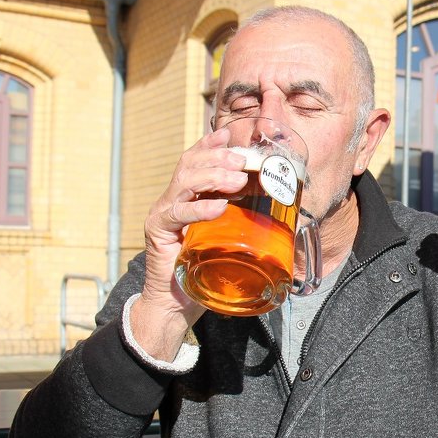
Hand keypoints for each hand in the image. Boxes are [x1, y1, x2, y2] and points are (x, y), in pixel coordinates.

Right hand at [130, 127, 248, 358]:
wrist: (177, 304)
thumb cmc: (205, 269)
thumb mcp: (228, 236)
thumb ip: (243, 218)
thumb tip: (280, 205)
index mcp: (189, 195)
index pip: (197, 159)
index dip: (212, 144)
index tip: (231, 133)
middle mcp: (173, 199)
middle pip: (191, 164)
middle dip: (219, 157)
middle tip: (243, 160)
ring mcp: (164, 213)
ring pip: (184, 182)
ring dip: (213, 176)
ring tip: (237, 180)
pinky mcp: (158, 232)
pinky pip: (176, 214)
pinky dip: (199, 208)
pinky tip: (217, 207)